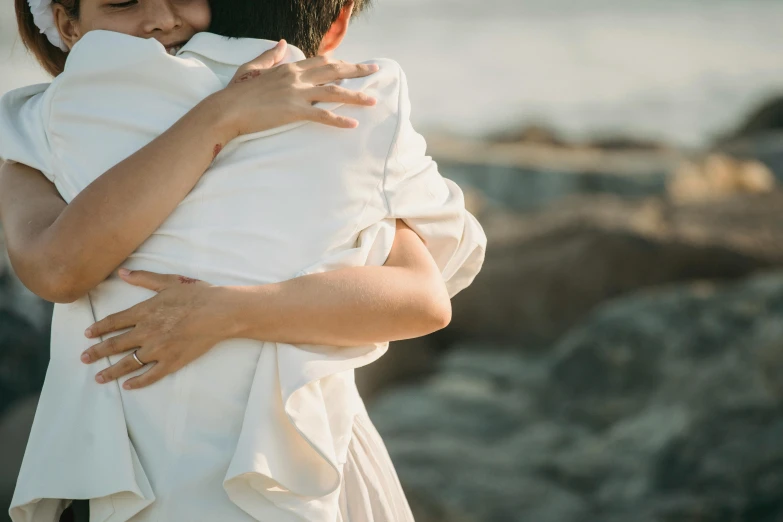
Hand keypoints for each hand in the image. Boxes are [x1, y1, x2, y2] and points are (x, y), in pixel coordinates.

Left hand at [81, 269, 227, 389]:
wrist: (219, 312)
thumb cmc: (196, 295)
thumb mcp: (168, 281)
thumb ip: (143, 278)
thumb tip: (121, 272)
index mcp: (144, 312)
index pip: (114, 322)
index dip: (98, 328)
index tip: (87, 335)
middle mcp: (146, 332)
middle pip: (115, 345)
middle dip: (97, 352)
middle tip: (84, 358)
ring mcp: (158, 350)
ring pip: (128, 363)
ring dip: (111, 371)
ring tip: (99, 377)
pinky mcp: (172, 362)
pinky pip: (150, 376)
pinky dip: (138, 382)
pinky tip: (128, 386)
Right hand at [212, 40, 378, 133]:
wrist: (227, 109)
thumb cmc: (237, 91)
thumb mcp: (253, 67)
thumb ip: (271, 55)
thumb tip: (281, 43)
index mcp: (289, 67)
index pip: (322, 61)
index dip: (341, 62)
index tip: (355, 64)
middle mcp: (296, 77)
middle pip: (334, 71)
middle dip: (357, 70)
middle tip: (375, 71)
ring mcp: (296, 93)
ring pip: (334, 92)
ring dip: (356, 96)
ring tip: (372, 100)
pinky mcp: (294, 111)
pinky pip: (322, 116)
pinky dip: (339, 120)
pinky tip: (353, 124)